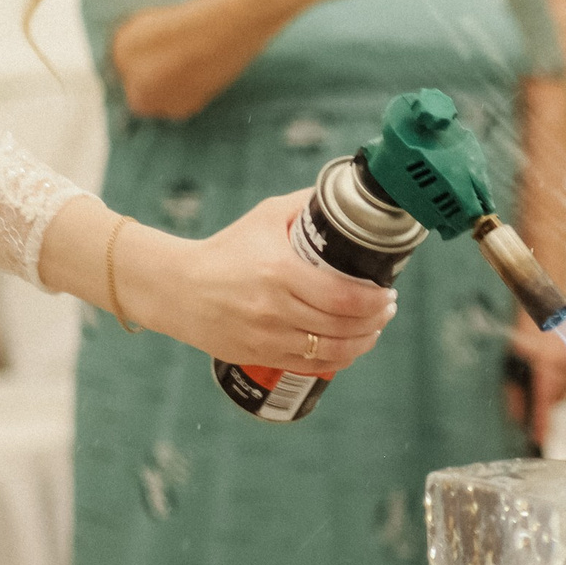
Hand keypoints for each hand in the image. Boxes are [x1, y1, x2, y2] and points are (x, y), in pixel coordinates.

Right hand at [136, 192, 395, 371]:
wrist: (178, 287)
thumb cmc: (224, 250)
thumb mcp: (264, 217)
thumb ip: (304, 206)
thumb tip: (343, 199)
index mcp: (281, 273)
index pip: (344, 296)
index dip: (375, 300)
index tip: (388, 292)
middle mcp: (276, 309)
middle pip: (342, 326)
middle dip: (375, 320)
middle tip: (386, 308)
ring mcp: (267, 337)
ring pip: (331, 352)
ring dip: (362, 343)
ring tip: (374, 330)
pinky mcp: (260, 354)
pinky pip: (309, 365)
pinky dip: (336, 360)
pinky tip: (348, 349)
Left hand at [505, 323, 565, 443]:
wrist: (550, 300)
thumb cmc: (527, 325)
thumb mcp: (511, 357)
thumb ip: (514, 389)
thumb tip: (517, 416)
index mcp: (550, 360)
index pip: (545, 399)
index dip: (542, 421)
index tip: (539, 438)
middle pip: (555, 396)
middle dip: (541, 398)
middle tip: (528, 386)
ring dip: (553, 387)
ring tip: (543, 366)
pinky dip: (564, 379)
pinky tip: (555, 364)